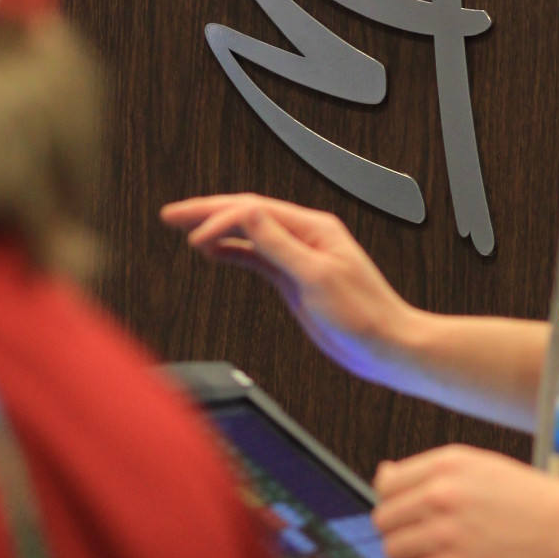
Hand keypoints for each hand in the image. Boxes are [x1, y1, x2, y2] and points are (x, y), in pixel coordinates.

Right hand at [160, 194, 417, 382]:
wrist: (387, 346)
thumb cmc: (365, 314)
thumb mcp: (317, 276)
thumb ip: (280, 244)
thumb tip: (247, 213)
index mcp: (313, 228)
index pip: (255, 211)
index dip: (220, 219)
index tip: (194, 237)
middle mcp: (304, 236)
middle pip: (247, 215)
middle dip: (208, 213)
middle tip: (171, 214)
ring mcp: (298, 257)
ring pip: (248, 234)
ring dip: (216, 230)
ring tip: (184, 228)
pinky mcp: (294, 279)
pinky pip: (256, 258)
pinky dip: (232, 252)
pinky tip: (212, 252)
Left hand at [373, 446, 558, 557]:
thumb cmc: (532, 500)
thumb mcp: (480, 466)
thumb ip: (431, 472)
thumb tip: (384, 474)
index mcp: (446, 464)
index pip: (386, 484)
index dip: (395, 501)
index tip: (408, 512)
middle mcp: (440, 495)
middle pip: (383, 519)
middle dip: (401, 530)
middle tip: (428, 536)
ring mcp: (445, 533)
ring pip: (392, 549)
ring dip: (412, 555)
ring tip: (442, 553)